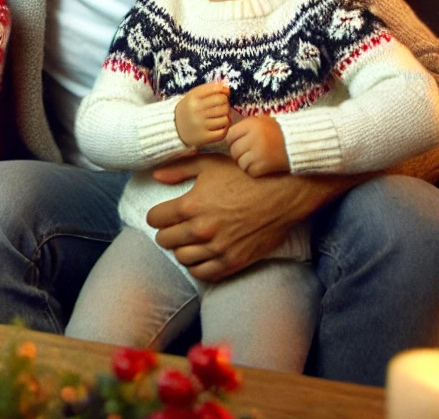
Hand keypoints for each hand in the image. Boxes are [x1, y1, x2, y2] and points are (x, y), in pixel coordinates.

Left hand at [145, 154, 332, 280]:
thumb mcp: (209, 164)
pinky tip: (200, 255)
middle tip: (172, 226)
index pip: (156, 219)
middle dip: (165, 232)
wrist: (281, 192)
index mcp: (191, 205)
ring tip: (187, 241)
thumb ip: (179, 169)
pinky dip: (197, 266)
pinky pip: (204, 273)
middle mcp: (201, 230)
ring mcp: (218, 248)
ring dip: (181, 249)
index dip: (156, 215)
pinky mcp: (234, 261)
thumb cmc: (244, 174)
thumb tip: (156, 176)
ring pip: (182, 258)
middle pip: (165, 240)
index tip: (161, 214)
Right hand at [174, 83, 229, 147]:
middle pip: (223, 105)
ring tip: (219, 116)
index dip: (224, 93)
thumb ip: (209, 88)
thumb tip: (226, 86)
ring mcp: (200, 125)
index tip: (223, 95)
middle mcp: (195, 111)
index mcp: (192, 98)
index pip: (218, 92)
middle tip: (221, 106)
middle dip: (225, 104)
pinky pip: (223, 132)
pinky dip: (224, 128)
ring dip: (225, 116)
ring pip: (225, 118)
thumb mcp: (194, 95)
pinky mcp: (204, 137)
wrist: (174, 127)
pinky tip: (220, 125)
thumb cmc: (189, 108)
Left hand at [225, 114, 288, 175]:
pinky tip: (260, 166)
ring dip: (245, 163)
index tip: (237, 144)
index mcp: (251, 124)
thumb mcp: (264, 120)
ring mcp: (258, 152)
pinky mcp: (265, 165)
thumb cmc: (281, 131)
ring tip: (254, 160)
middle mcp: (253, 138)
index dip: (232, 141)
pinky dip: (253, 171)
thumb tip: (231, 133)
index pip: (230, 135)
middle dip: (238, 154)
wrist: (301, 143)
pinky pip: (250, 171)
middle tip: (246, 154)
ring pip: (240, 162)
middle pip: (234, 150)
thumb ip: (248, 125)